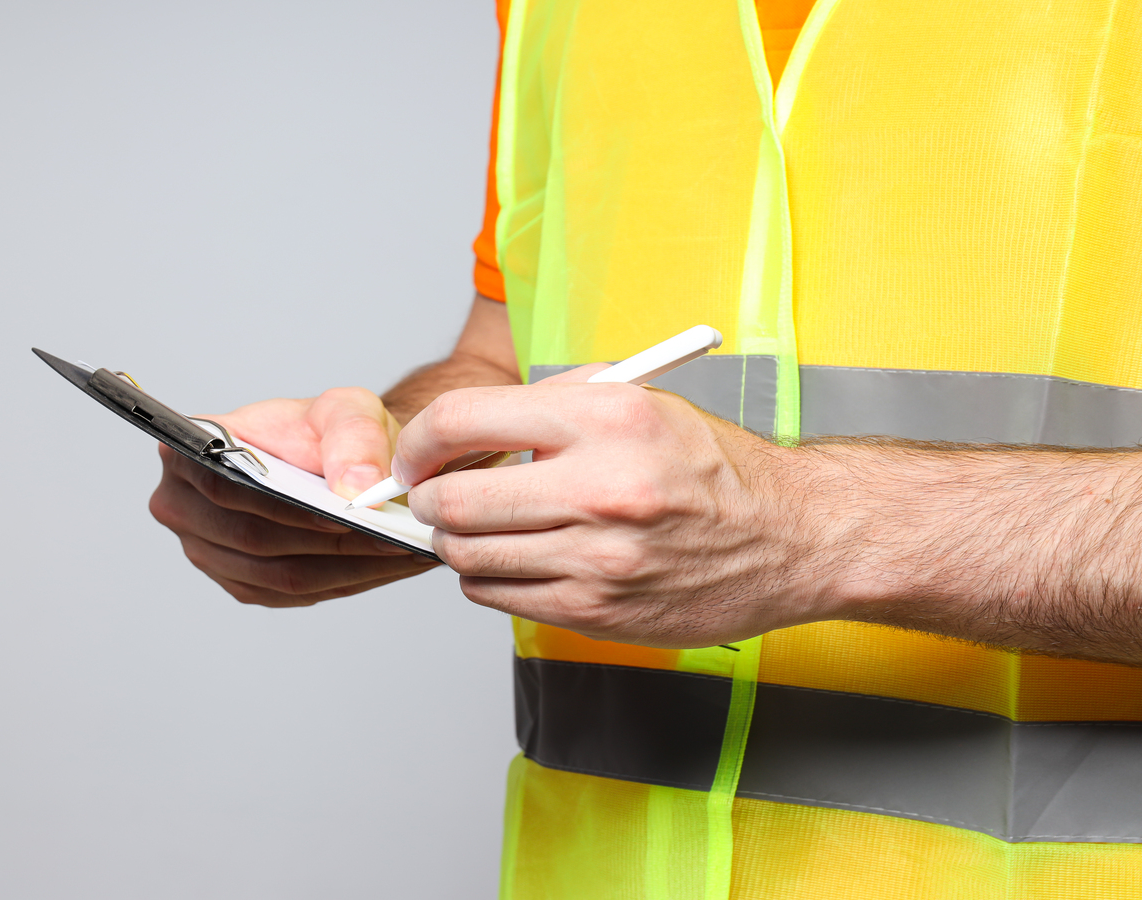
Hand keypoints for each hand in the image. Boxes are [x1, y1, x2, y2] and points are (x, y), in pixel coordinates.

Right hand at [149, 388, 440, 606]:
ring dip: (344, 567)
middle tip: (389, 536)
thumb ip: (353, 437)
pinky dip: (344, 581)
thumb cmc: (324, 430)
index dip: (283, 504)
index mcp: (188, 452)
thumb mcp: (346, 409)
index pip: (224, 486)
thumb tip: (355, 489)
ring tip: (398, 551)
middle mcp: (183, 505)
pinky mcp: (242, 584)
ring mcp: (208, 552)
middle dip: (325, 541)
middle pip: (252, 538)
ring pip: (278, 574)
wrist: (333, 458)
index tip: (344, 511)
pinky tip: (384, 564)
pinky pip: (293, 593)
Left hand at [392, 366, 835, 646]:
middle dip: (430, 499)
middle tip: (434, 495)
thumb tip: (458, 433)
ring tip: (479, 526)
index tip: (415, 455)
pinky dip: (488, 578)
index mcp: (606, 419)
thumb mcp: (636, 401)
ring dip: (456, 542)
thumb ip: (550, 408)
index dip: (419, 442)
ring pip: (468, 557)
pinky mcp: (598, 610)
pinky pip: (499, 598)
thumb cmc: (709, 467)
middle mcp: (600, 489)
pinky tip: (514, 558)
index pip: (462, 421)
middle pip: (454, 502)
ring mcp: (598, 558)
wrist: (792, 537)